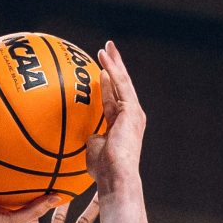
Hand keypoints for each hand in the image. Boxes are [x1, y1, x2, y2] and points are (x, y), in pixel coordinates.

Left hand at [83, 42, 145, 194]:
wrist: (117, 175)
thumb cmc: (104, 170)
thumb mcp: (94, 150)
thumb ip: (93, 138)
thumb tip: (88, 133)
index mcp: (122, 124)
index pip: (114, 98)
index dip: (107, 84)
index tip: (100, 70)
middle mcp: (131, 115)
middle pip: (122, 85)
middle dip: (115, 66)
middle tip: (108, 49)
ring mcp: (133, 112)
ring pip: (122, 81)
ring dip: (114, 63)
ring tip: (106, 47)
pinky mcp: (132, 110)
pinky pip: (120, 85)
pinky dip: (112, 71)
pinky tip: (104, 59)